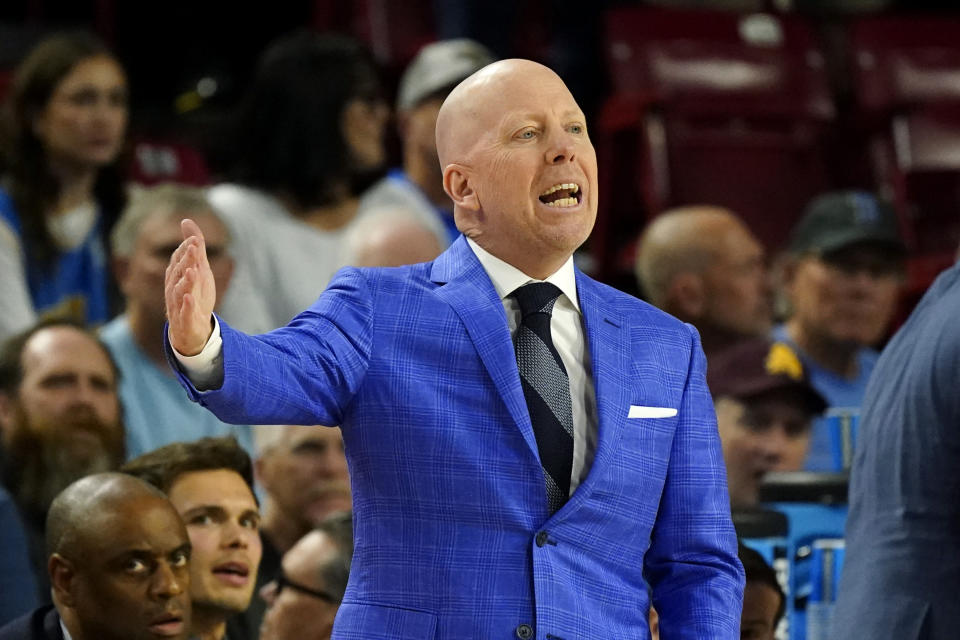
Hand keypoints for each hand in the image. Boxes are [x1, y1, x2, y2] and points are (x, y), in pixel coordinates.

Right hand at [165, 219, 216, 355]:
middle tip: (194, 247)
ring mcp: (179, 305)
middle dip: (186, 260)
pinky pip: (185, 313)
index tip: (195, 239)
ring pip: (180, 292)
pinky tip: (190, 297)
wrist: (190, 331)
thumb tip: (186, 221)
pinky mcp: (186, 321)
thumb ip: (194, 248)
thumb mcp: (198, 270)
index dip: (186, 250)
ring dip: (186, 281)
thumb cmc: (194, 295)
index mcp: (177, 276)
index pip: (179, 260)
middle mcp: (175, 289)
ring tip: (193, 271)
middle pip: (179, 273)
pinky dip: (187, 305)